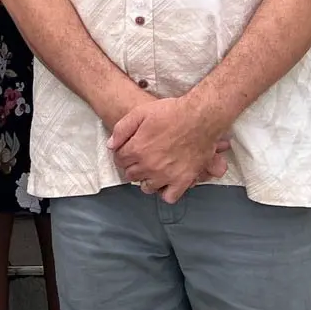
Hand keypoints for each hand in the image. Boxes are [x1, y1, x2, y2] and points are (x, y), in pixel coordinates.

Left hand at [109, 94, 227, 203]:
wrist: (199, 118)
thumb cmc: (171, 113)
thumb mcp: (140, 112)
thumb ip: (122, 129)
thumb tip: (111, 145)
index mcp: (137, 149)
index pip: (120, 160)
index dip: (122, 154)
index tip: (128, 151)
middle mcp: (149, 166)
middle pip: (131, 175)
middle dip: (132, 166)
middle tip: (140, 159)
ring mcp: (166, 176)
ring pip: (147, 187)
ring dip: (146, 179)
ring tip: (152, 170)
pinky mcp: (183, 181)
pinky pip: (169, 197)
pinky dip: (165, 192)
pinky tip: (167, 182)